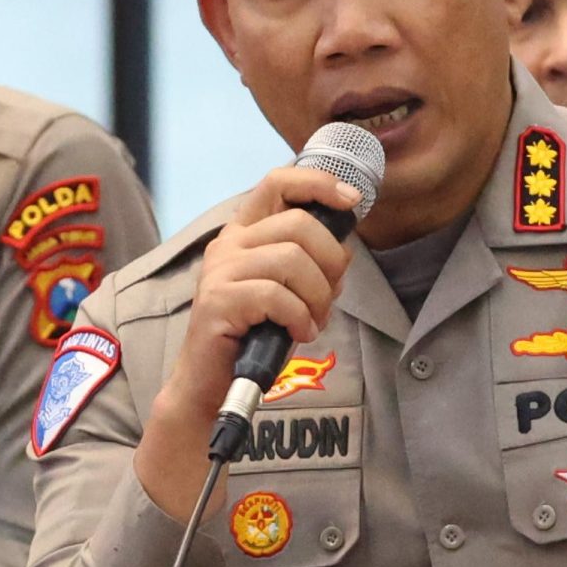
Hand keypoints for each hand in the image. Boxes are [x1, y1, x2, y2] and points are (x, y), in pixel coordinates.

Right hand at [136, 165, 357, 519]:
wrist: (213, 384)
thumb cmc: (257, 335)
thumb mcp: (289, 290)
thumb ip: (310, 262)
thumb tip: (345, 249)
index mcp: (246, 232)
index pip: (279, 182)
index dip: (319, 184)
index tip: (352, 202)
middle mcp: (229, 243)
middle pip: (298, 223)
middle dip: (330, 261)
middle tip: (329, 296)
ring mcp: (221, 271)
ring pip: (291, 259)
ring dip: (317, 296)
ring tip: (312, 321)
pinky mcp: (219, 301)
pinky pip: (277, 296)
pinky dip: (299, 317)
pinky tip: (298, 334)